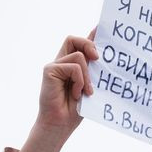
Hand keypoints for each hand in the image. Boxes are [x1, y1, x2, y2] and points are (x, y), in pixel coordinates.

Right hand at [17, 31, 98, 151]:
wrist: (59, 125)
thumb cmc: (74, 110)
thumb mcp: (89, 87)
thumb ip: (93, 71)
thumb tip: (103, 55)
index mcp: (71, 66)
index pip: (80, 44)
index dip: (90, 34)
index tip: (102, 26)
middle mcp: (61, 62)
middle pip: (73, 39)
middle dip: (89, 44)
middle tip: (98, 59)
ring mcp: (54, 65)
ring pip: (78, 55)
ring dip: (87, 75)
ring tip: (85, 91)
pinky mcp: (49, 70)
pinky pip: (73, 66)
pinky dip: (79, 80)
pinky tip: (75, 93)